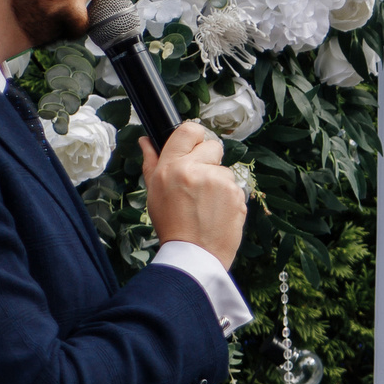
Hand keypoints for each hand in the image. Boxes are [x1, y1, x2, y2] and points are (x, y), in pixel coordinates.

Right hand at [142, 121, 246, 265]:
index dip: (194, 136)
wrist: (194, 254)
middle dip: (208, 159)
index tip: (194, 147)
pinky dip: (228, 197)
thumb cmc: (171, 224)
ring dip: (218, 182)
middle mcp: (197, 170)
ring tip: (206, 204)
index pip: (189, 129)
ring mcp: (220, 182)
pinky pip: (235, 187)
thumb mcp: (154, 192)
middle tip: (199, 182)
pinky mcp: (237, 194)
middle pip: (212, 145)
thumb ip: (152, 162)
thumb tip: (146, 140)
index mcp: (172, 167)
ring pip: (224, 169)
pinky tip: (217, 211)